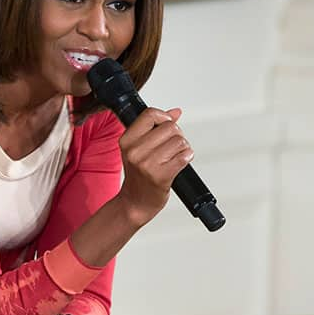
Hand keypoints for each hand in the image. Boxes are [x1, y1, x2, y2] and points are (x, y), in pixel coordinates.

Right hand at [116, 107, 192, 225]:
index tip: (167, 125)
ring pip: (179, 141)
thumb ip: (156, 127)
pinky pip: (184, 156)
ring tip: (175, 156)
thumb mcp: (139, 148)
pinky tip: (180, 162)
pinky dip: (187, 157)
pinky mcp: (160, 176)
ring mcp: (146, 164)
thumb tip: (176, 112)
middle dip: (177, 135)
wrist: (135, 203)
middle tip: (172, 146)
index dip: (164, 117)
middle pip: (170, 127)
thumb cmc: (138, 176)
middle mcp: (134, 151)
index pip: (150, 114)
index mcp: (126, 140)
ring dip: (183, 148)